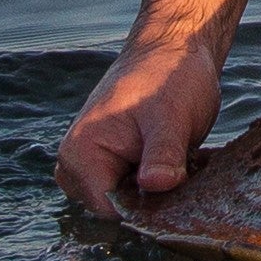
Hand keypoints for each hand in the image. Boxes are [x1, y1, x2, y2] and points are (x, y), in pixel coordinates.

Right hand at [54, 33, 225, 220]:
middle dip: (153, 198)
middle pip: (118, 210)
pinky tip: (178, 160)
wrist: (174, 51)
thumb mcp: (172, 116)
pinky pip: (133, 190)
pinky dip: (158, 182)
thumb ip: (162, 153)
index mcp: (80, 154)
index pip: (111, 210)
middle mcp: (76, 165)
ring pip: (129, 202)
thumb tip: (156, 185)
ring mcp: (91, 166)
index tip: (177, 185)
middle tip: (183, 166)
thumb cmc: (169, 76)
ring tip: (180, 158)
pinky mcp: (110, 165)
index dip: (148, 206)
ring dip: (158, 190)